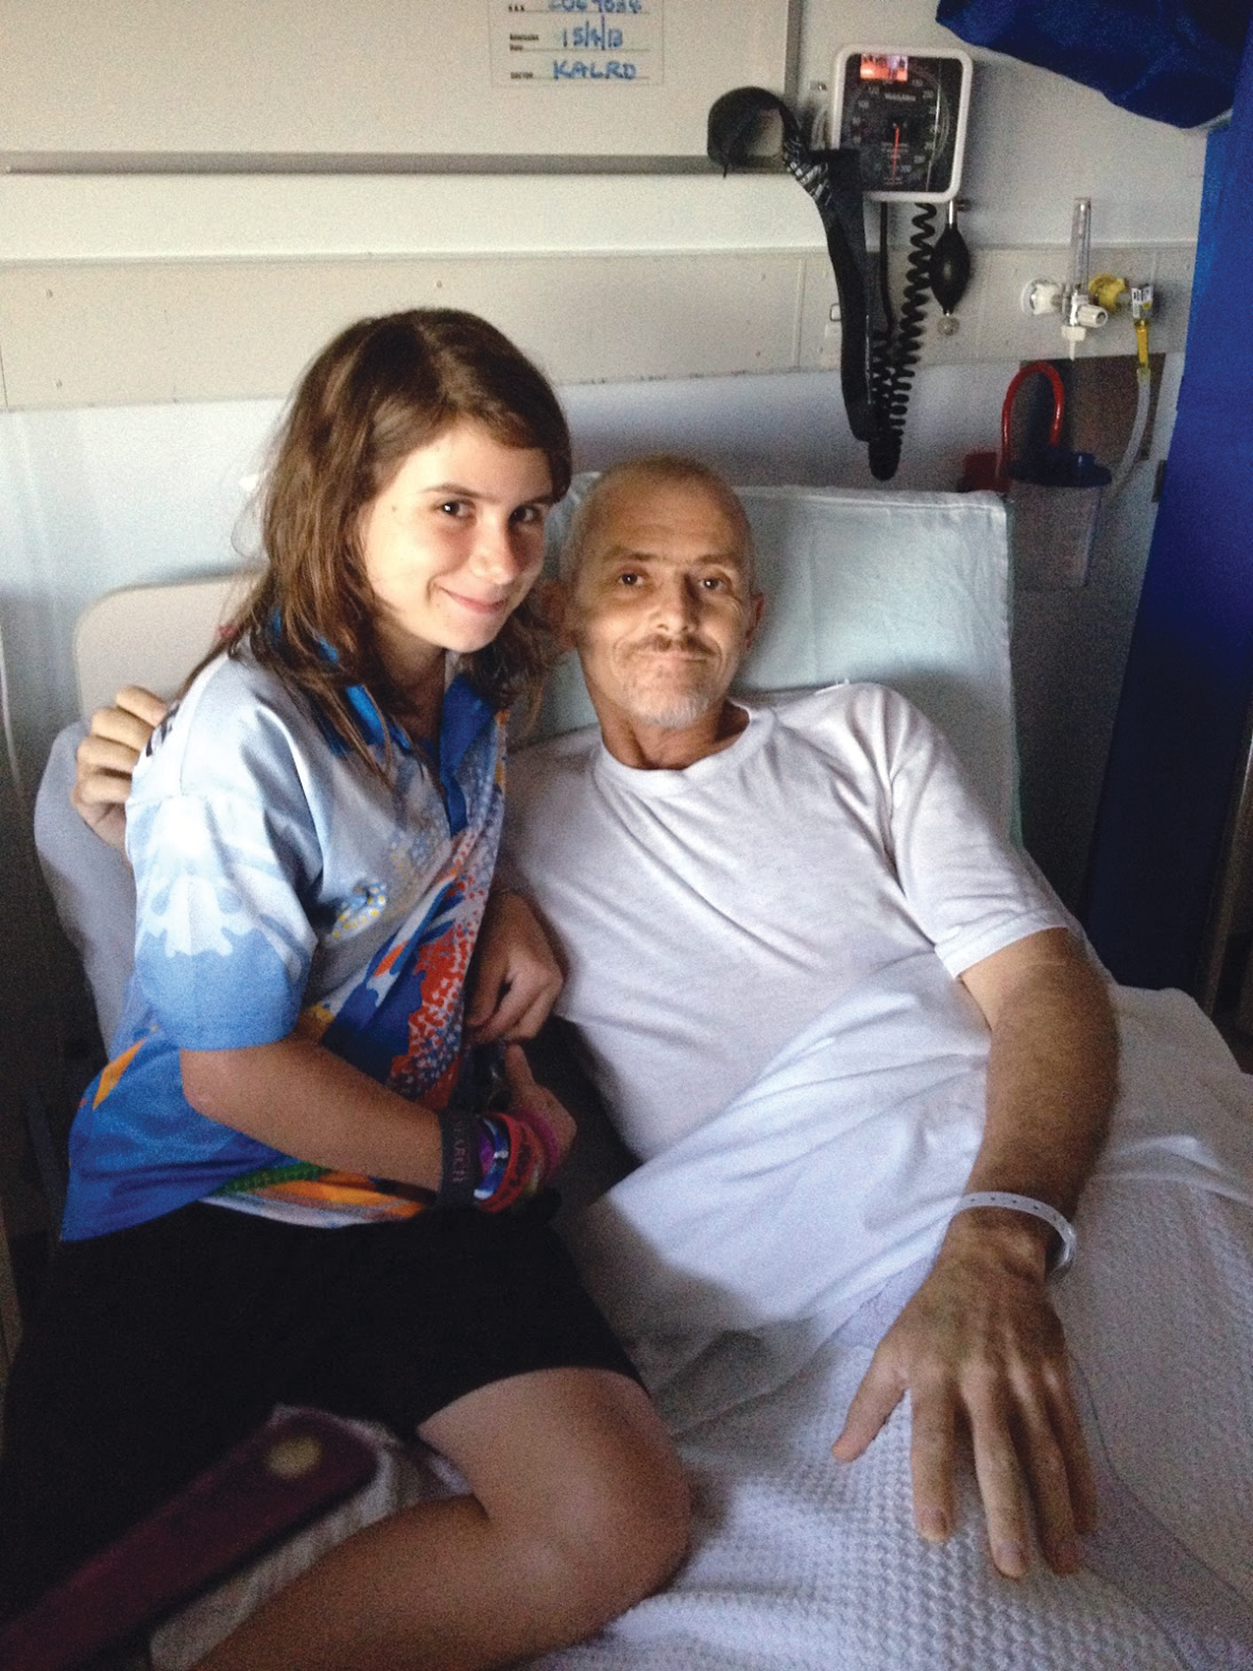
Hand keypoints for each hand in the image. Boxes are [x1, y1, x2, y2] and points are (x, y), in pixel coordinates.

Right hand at [71, 686, 165, 852]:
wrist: (164, 833)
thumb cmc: (172, 789)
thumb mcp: (180, 757)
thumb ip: (180, 734)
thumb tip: (197, 715)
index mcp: (126, 723)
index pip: (126, 696)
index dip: (145, 704)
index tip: (167, 719)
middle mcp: (102, 740)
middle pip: (104, 718)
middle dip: (135, 733)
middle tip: (160, 753)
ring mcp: (88, 768)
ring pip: (90, 747)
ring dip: (124, 758)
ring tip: (149, 773)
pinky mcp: (83, 796)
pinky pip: (91, 783)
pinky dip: (115, 787)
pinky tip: (136, 794)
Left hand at [466, 890, 562, 1044]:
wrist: (512, 903)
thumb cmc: (498, 924)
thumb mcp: (486, 959)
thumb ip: (482, 995)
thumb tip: (473, 1028)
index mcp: (538, 980)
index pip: (509, 1021)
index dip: (484, 1034)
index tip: (462, 1041)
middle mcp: (553, 986)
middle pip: (527, 1030)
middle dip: (498, 1036)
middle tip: (470, 1037)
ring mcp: (555, 985)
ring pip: (530, 1023)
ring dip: (506, 1028)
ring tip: (479, 1025)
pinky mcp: (550, 982)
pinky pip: (532, 1011)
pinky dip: (513, 1016)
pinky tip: (493, 1011)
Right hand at [503, 1042, 575, 1174]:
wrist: (520, 1164)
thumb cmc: (530, 1124)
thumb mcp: (525, 1093)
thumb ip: (520, 1072)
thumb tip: (514, 1047)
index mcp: (566, 1123)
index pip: (545, 1098)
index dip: (525, 1091)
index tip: (508, 1090)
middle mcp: (563, 1144)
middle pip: (537, 1118)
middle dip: (520, 1112)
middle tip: (500, 1107)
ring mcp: (547, 1161)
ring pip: (528, 1136)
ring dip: (514, 1130)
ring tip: (496, 1125)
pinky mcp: (532, 1175)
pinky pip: (520, 1152)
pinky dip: (510, 1146)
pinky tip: (498, 1142)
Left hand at [832, 1218, 1096, 1578]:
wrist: (991, 1260)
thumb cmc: (934, 1312)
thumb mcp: (892, 1347)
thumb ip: (869, 1405)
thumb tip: (841, 1456)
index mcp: (935, 1374)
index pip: (932, 1436)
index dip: (933, 1482)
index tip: (936, 1533)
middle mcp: (982, 1379)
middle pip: (997, 1454)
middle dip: (1007, 1513)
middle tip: (1012, 1569)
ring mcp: (1026, 1378)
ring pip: (1044, 1452)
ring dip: (1054, 1510)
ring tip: (1061, 1562)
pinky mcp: (1057, 1375)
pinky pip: (1072, 1435)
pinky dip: (1082, 1480)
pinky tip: (1088, 1521)